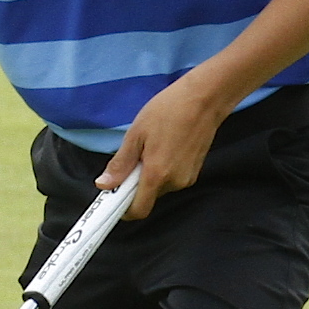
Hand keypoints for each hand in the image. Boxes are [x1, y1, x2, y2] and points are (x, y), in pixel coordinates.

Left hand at [101, 72, 234, 220]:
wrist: (205, 98)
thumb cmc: (169, 110)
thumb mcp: (136, 134)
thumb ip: (121, 163)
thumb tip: (104, 185)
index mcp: (157, 175)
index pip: (138, 210)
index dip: (123, 209)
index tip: (113, 197)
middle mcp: (175, 182)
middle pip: (148, 197)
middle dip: (136, 184)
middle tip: (133, 157)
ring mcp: (187, 178)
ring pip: (160, 187)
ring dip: (150, 174)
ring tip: (151, 146)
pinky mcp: (195, 171)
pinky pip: (172, 178)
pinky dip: (163, 169)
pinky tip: (165, 146)